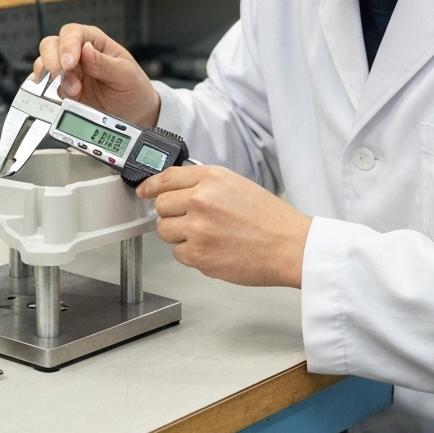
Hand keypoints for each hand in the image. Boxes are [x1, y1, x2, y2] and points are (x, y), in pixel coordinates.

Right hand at [35, 24, 159, 127]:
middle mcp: (78, 54)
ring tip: (74, 93)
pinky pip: (46, 87)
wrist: (135, 115)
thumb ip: (104, 63)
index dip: (67, 45)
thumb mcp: (126, 74)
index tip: (69, 63)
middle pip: (51, 45)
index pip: (73, 33)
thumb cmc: (134, 88)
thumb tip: (85, 49)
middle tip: (64, 78)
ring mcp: (69, 73)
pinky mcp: (64, 91)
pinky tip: (63, 98)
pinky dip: (48, 92)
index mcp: (95, 42)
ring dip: (53, 80)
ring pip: (45, 66)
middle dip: (53, 61)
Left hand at [138, 166, 311, 287]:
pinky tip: (213, 249)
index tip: (144, 191)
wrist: (289, 246)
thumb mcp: (238, 185)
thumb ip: (206, 184)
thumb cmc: (270, 219)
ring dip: (179, 234)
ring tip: (206, 235)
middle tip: (191, 219)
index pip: (166, 177)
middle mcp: (201, 199)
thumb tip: (178, 188)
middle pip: (160, 205)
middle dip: (171, 213)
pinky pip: (178, 253)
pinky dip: (191, 253)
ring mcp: (197, 228)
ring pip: (164, 230)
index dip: (151, 186)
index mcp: (211, 178)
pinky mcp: (198, 254)